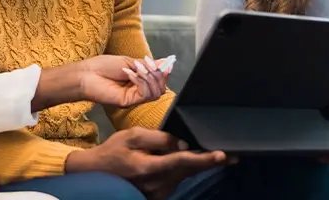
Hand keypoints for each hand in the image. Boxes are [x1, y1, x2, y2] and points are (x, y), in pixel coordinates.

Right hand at [65, 127, 230, 199]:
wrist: (96, 174)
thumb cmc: (113, 151)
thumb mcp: (132, 136)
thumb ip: (158, 138)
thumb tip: (182, 143)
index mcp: (149, 168)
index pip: (182, 162)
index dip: (203, 158)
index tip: (222, 155)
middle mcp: (157, 185)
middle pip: (189, 171)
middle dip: (210, 162)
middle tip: (232, 156)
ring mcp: (159, 193)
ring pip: (184, 175)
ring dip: (197, 165)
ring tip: (211, 155)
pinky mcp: (159, 195)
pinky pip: (177, 179)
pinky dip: (185, 169)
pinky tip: (188, 160)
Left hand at [79, 55, 172, 107]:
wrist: (87, 74)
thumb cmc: (103, 66)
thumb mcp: (129, 62)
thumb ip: (147, 65)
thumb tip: (165, 63)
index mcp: (139, 81)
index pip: (160, 81)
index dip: (165, 73)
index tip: (169, 62)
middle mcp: (138, 91)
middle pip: (161, 88)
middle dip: (158, 74)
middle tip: (146, 64)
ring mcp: (134, 98)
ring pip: (155, 92)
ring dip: (150, 77)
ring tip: (137, 68)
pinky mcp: (128, 102)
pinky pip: (144, 94)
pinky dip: (141, 81)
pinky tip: (130, 74)